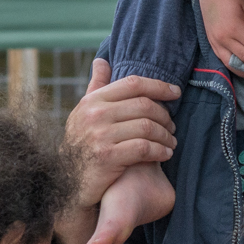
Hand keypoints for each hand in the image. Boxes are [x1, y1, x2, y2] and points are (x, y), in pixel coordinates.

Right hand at [65, 60, 179, 209]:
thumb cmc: (81, 145)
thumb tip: (101, 61)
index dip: (159, 86)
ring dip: (166, 135)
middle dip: (165, 116)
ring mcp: (100, 136)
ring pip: (147, 127)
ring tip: (171, 142)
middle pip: (144, 105)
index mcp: (92, 101)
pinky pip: (145, 148)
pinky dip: (160, 151)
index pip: (133, 84)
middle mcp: (95, 115)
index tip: (175, 93)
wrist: (68, 182)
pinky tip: (165, 154)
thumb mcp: (83, 113)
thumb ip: (96, 87)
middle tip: (172, 126)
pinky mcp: (108, 157)